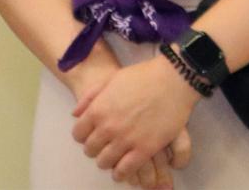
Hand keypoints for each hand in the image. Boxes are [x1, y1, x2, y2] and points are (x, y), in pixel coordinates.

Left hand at [72, 54, 200, 184]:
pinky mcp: (144, 150)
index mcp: (98, 109)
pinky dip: (121, 172)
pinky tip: (123, 169)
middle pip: (90, 150)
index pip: (78, 134)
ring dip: (107, 161)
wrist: (173, 79)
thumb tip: (75, 114)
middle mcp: (108, 128)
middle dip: (95, 148)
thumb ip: (91, 96)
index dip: (84, 135)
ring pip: (105, 162)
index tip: (91, 134)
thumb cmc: (143, 76)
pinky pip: (125, 170)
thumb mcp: (112, 79)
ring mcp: (126, 140)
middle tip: (105, 144)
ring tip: (114, 156)